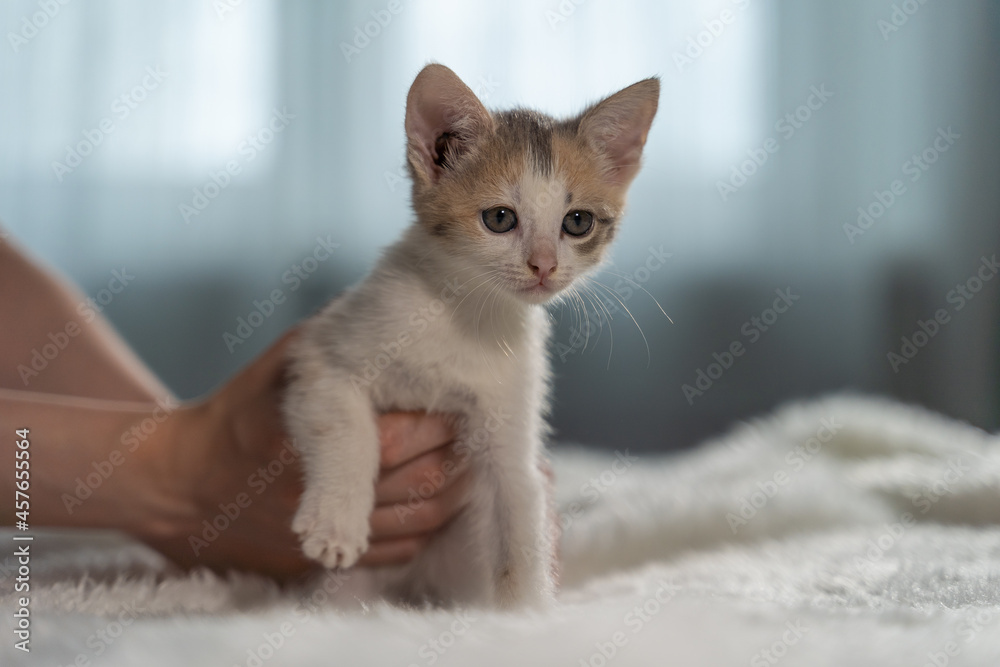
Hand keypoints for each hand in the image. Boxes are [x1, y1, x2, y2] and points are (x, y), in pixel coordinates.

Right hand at [139, 331, 468, 581]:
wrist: (182, 486)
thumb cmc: (236, 416)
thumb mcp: (273, 368)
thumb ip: (327, 343)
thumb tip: (390, 316)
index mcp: (308, 442)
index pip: (401, 437)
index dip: (443, 420)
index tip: (464, 397)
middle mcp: (319, 495)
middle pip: (422, 480)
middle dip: (461, 452)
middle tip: (477, 426)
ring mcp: (324, 535)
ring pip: (422, 519)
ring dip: (458, 490)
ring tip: (472, 459)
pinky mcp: (326, 561)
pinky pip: (401, 550)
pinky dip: (433, 525)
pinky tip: (445, 496)